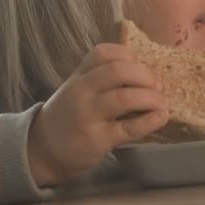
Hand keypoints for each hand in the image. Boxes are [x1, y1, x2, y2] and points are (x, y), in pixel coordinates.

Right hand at [26, 43, 168, 187]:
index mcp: (78, 77)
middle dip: (145, 76)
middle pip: (118, 71)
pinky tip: (161, 117)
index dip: (128, 55)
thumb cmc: (67, 117)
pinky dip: (150, 120)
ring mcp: (88, 116)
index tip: (139, 65)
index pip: (103, 53)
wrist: (42, 152)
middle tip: (157, 86)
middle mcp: (81, 92)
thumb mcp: (77, 91)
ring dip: (151, 98)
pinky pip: (129, 127)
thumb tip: (145, 73)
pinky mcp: (97, 140)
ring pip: (125, 98)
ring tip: (162, 103)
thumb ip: (102, 79)